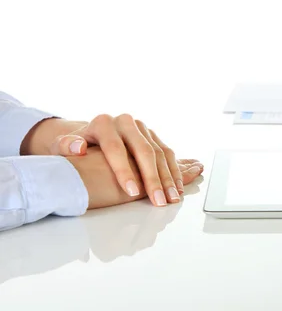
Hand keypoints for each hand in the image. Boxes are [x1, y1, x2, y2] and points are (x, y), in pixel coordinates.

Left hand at [23, 114, 203, 206]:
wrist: (89, 136)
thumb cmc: (74, 147)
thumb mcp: (63, 147)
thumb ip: (66, 146)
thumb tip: (78, 147)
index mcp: (103, 123)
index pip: (116, 149)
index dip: (124, 171)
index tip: (131, 191)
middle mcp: (125, 122)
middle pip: (143, 151)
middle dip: (153, 178)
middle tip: (158, 200)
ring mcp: (142, 128)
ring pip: (160, 153)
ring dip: (169, 177)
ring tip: (171, 198)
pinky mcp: (153, 135)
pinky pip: (167, 153)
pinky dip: (175, 171)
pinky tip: (177, 187)